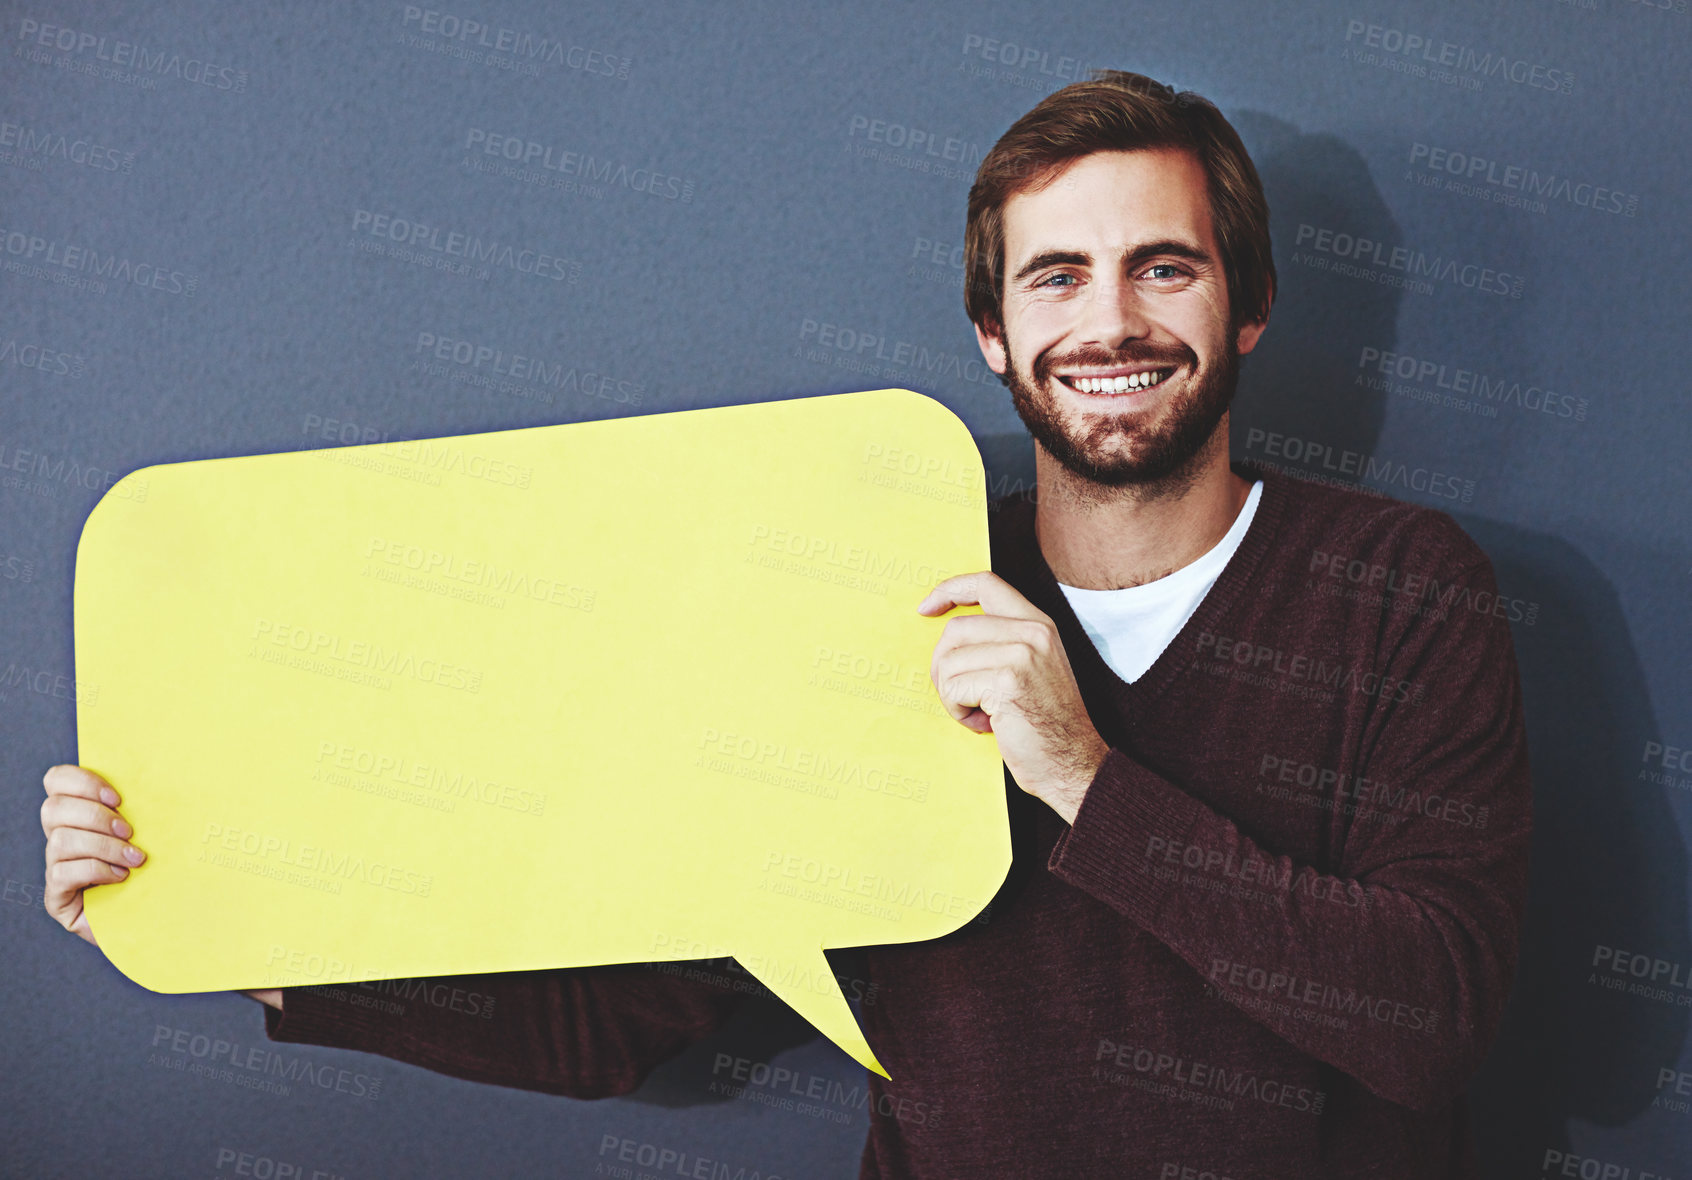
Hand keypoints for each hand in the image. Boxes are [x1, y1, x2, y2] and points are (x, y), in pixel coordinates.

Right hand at [40, 764, 144, 947]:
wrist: (161, 917)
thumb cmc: (160, 866)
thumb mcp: (154, 828)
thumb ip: (145, 802)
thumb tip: (165, 772)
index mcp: (78, 813)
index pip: (56, 780)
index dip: (82, 781)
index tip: (118, 798)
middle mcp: (60, 837)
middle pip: (53, 809)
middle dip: (96, 816)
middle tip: (130, 831)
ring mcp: (55, 868)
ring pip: (60, 841)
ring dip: (103, 847)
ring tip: (135, 859)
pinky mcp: (57, 897)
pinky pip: (62, 873)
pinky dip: (97, 871)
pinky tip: (121, 877)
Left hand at [918, 571, 1109, 823]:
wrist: (1073, 762)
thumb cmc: (1046, 723)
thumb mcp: (1033, 667)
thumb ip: (1002, 642)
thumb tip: (949, 638)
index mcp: (1038, 624)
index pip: (986, 584)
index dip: (950, 590)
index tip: (926, 608)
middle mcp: (1032, 632)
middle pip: (955, 630)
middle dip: (944, 667)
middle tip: (963, 696)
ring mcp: (1021, 654)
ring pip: (948, 661)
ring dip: (953, 695)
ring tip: (981, 713)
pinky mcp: (1007, 681)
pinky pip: (953, 688)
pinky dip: (958, 711)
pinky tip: (985, 723)